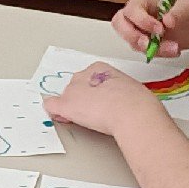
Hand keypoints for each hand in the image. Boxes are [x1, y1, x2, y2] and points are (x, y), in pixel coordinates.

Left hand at [44, 62, 165, 138]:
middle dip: (81, 99)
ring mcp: (72, 90)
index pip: (88, 79)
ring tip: (84, 119)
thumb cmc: (136, 102)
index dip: (91, 92)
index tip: (97, 102)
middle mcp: (83, 75)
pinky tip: (62, 118)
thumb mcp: (128, 88)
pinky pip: (51, 106)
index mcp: (100, 68)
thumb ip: (117, 91)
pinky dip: (55, 113)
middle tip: (92, 112)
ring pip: (65, 97)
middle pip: (75, 87)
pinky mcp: (66, 105)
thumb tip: (118, 101)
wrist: (131, 111)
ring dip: (71, 107)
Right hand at [114, 0, 188, 56]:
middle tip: (149, 44)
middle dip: (133, 37)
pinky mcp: (147, 43)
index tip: (160, 29)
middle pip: (120, 25)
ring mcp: (141, 30)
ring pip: (133, 43)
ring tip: (174, 48)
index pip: (131, 9)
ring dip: (153, 49)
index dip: (141, 21)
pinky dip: (160, 54)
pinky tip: (175, 50)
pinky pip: (145, 52)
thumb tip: (167, 20)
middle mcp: (138, 14)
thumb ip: (178, 12)